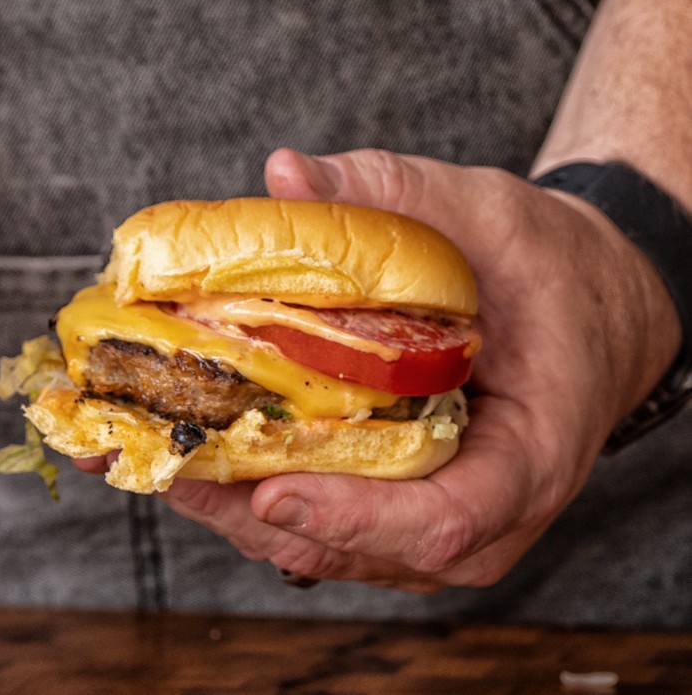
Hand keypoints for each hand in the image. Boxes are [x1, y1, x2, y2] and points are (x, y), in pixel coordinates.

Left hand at [153, 148, 680, 590]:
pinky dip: (241, 493)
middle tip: (159, 460)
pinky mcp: (384, 514)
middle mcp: (480, 519)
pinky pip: (309, 526)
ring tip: (141, 453)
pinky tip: (176, 449)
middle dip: (247, 508)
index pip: (445, 520)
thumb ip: (390, 193)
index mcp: (529, 458)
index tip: (273, 489)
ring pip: (317, 549)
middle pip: (356, 548)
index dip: (353, 517)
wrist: (580, 310)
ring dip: (226, 507)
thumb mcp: (482, 214)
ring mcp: (426, 527)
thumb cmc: (545, 270)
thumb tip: (285, 174)